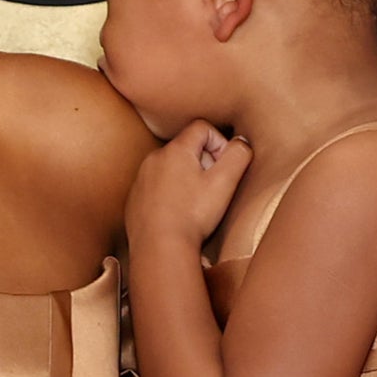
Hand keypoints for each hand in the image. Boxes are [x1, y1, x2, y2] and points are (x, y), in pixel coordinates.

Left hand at [127, 119, 250, 251]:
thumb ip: (238, 155)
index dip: (220, 143)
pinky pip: (157, 187)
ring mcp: (141, 179)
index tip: (224, 168)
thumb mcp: (225, 183)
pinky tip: (178, 215)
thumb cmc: (193, 216)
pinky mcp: (135, 198)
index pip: (202, 127)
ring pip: (171, 168)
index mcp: (175, 150)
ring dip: (187, 180)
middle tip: (212, 189)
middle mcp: (153, 159)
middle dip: (204, 163)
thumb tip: (241, 143)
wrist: (159, 248)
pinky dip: (170, 195)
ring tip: (195, 205)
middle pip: (186, 148)